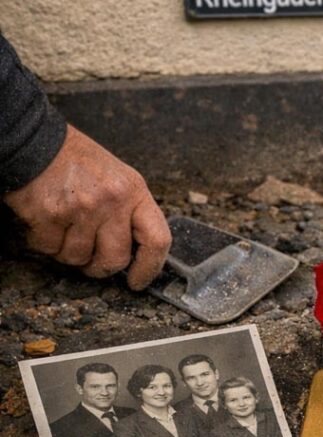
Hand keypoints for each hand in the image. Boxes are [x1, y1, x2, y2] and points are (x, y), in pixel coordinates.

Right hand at [3, 125, 171, 289]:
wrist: (36, 141)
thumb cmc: (78, 162)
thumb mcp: (118, 179)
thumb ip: (130, 212)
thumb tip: (136, 252)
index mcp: (134, 192)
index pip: (157, 239)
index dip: (150, 267)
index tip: (138, 281)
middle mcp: (112, 201)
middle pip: (115, 259)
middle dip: (100, 267)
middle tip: (91, 261)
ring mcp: (81, 208)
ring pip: (78, 258)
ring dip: (68, 253)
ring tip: (65, 229)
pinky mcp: (50, 214)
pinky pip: (50, 249)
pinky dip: (44, 243)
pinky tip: (46, 224)